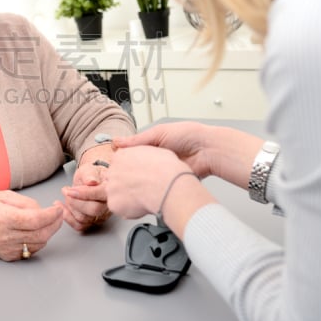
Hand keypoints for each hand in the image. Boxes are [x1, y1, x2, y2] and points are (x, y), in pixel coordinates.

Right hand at [0, 191, 63, 260]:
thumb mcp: (4, 196)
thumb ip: (25, 202)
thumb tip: (42, 210)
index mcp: (4, 218)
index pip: (36, 220)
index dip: (52, 215)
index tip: (58, 208)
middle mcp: (6, 236)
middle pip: (41, 234)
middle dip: (55, 224)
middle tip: (58, 214)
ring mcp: (7, 248)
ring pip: (39, 244)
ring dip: (48, 232)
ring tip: (48, 221)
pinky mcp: (8, 255)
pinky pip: (31, 250)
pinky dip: (39, 241)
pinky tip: (36, 231)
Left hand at [61, 160, 110, 230]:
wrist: (90, 179)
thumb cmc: (91, 174)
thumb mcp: (89, 169)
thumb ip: (90, 174)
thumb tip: (92, 181)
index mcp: (109, 191)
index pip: (100, 195)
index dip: (84, 193)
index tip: (71, 190)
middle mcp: (107, 206)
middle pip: (93, 210)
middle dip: (75, 201)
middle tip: (67, 191)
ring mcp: (100, 216)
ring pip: (84, 218)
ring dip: (70, 207)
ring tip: (66, 194)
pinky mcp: (92, 222)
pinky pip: (80, 226)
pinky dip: (68, 217)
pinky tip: (62, 207)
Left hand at [105, 145, 186, 218]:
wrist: (166, 185)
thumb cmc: (165, 169)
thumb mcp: (153, 150)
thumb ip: (142, 155)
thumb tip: (146, 161)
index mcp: (121, 155)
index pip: (117, 164)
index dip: (128, 172)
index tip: (135, 176)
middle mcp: (112, 171)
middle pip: (114, 179)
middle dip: (124, 184)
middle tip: (139, 188)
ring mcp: (111, 187)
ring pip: (115, 195)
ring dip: (126, 198)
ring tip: (142, 198)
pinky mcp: (113, 203)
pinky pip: (119, 209)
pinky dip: (128, 210)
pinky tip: (141, 206)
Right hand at [112, 121, 263, 187]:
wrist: (207, 150)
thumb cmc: (188, 135)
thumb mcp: (159, 133)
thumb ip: (138, 140)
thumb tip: (118, 142)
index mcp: (151, 145)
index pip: (131, 153)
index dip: (122, 158)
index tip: (113, 163)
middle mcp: (155, 158)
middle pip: (136, 167)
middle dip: (129, 171)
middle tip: (118, 174)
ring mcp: (161, 171)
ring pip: (144, 178)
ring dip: (139, 179)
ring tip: (129, 181)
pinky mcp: (168, 181)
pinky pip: (156, 185)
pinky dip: (150, 186)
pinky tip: (144, 187)